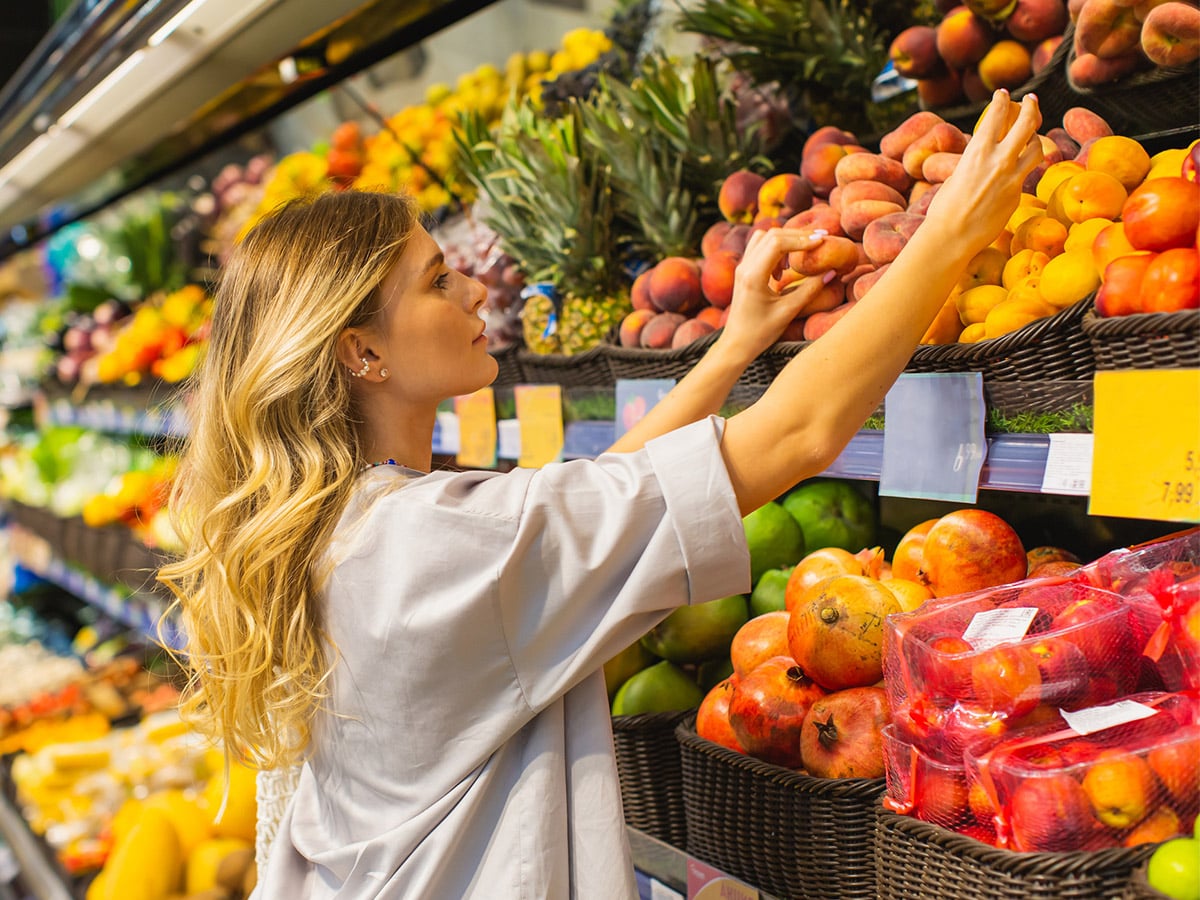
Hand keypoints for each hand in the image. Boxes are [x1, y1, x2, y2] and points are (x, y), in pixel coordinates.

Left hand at [718, 227, 830, 358]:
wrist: (736, 344)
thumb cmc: (760, 333)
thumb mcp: (788, 311)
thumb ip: (810, 290)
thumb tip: (831, 272)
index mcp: (753, 276)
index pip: (778, 243)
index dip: (802, 239)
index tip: (822, 241)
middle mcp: (744, 266)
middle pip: (772, 235)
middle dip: (797, 236)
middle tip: (820, 241)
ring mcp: (742, 267)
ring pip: (764, 237)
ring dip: (785, 241)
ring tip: (799, 259)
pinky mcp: (743, 271)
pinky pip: (759, 248)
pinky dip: (775, 249)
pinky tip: (784, 270)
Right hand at [925, 90, 1043, 254]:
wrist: (952, 236)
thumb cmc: (945, 208)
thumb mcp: (957, 175)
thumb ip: (974, 162)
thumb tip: (982, 156)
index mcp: (977, 151)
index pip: (997, 114)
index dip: (1002, 100)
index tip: (1004, 94)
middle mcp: (999, 160)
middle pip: (1027, 123)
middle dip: (1031, 107)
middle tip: (1031, 100)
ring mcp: (1012, 177)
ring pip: (1037, 147)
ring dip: (1036, 137)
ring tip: (1033, 136)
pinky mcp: (1017, 194)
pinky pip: (1026, 174)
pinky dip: (1024, 166)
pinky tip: (1020, 167)